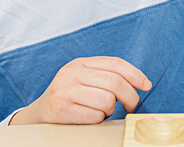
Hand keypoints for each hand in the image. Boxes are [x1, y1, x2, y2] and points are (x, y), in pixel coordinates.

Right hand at [9, 56, 150, 124]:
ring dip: (109, 110)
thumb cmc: (69, 98)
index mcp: (80, 63)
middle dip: (130, 97)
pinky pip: (94, 116)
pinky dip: (97, 120)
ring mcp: (64, 90)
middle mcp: (71, 73)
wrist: (38, 116)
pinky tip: (90, 118)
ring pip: (107, 100)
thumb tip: (141, 82)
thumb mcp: (84, 80)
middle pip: (115, 82)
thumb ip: (107, 76)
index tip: (146, 85)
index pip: (115, 63)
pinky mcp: (60, 109)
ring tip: (101, 111)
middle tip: (130, 106)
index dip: (135, 74)